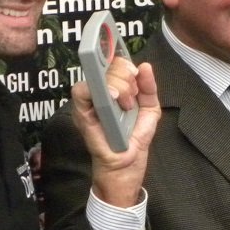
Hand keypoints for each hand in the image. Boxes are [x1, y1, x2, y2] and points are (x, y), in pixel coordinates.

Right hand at [70, 58, 159, 207]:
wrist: (127, 166)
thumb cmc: (134, 139)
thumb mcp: (149, 110)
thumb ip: (148, 88)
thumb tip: (145, 66)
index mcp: (112, 90)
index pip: (112, 63)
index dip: (124, 64)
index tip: (136, 74)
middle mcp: (98, 94)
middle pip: (106, 67)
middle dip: (125, 78)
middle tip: (131, 100)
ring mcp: (88, 104)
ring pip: (97, 76)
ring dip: (116, 85)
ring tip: (126, 104)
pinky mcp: (83, 115)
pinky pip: (81, 92)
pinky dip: (97, 89)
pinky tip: (112, 97)